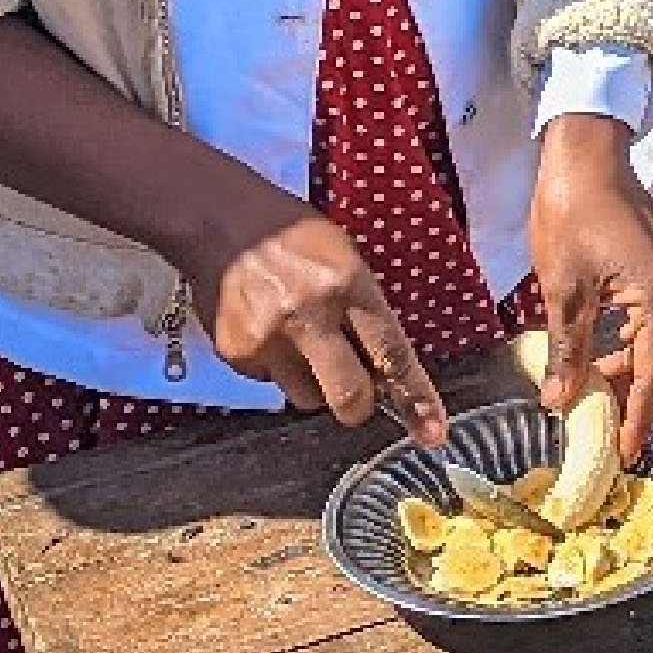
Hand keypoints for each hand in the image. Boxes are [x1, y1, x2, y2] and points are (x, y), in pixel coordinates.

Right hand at [175, 185, 442, 438]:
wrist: (219, 220)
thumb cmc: (291, 235)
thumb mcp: (344, 257)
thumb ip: (364, 310)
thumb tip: (384, 368)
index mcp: (348, 284)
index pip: (391, 352)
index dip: (415, 397)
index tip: (433, 433)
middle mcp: (310, 315)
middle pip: (348, 397)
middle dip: (357, 405)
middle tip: (356, 395)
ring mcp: (269, 338)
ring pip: (307, 397)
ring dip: (312, 382)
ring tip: (297, 338)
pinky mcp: (237, 354)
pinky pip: (270, 382)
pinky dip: (275, 366)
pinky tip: (266, 329)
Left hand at [530, 114, 652, 467]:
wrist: (586, 151)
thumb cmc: (571, 212)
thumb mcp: (562, 288)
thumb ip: (567, 350)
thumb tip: (559, 403)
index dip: (640, 417)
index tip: (629, 455)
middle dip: (651, 390)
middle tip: (606, 405)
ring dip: (648, 363)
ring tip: (598, 372)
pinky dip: (647, 338)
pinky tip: (607, 338)